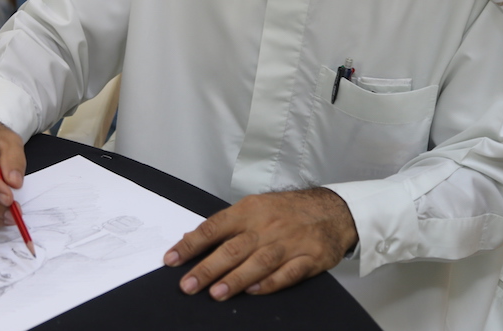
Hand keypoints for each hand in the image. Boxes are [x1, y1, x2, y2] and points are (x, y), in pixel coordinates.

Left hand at [164, 188, 356, 299]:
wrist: (331, 210)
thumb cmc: (286, 210)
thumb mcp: (254, 207)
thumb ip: (226, 225)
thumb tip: (191, 240)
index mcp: (249, 211)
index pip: (213, 227)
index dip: (191, 244)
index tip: (171, 259)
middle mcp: (266, 226)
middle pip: (233, 248)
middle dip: (208, 268)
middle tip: (188, 285)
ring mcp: (289, 242)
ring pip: (258, 262)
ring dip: (236, 279)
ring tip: (215, 294)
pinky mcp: (309, 258)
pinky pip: (288, 273)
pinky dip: (271, 283)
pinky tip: (254, 292)